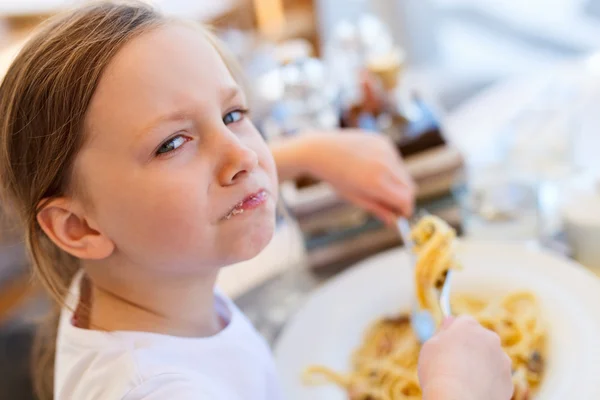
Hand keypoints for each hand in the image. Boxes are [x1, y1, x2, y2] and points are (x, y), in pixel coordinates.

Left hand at [295, 131, 415, 222]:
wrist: (322, 149)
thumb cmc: (336, 177)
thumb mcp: (355, 197)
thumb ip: (377, 209)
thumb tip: (394, 221)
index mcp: (376, 183)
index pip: (406, 199)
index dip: (405, 208)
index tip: (401, 213)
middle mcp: (385, 165)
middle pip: (409, 187)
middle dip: (403, 196)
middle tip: (391, 202)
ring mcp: (386, 151)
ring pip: (404, 173)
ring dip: (396, 181)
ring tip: (374, 181)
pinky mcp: (384, 141)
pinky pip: (396, 159)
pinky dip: (391, 167)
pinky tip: (372, 166)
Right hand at [418, 316, 513, 399]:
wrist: (457, 399)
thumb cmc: (438, 371)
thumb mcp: (431, 345)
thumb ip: (443, 330)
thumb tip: (450, 320)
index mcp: (469, 326)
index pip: (464, 321)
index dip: (454, 333)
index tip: (448, 344)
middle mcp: (490, 338)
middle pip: (480, 339)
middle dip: (471, 348)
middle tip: (455, 363)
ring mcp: (502, 360)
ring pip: (490, 358)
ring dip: (481, 365)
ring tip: (464, 380)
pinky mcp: (509, 380)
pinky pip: (497, 378)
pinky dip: (488, 382)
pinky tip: (474, 390)